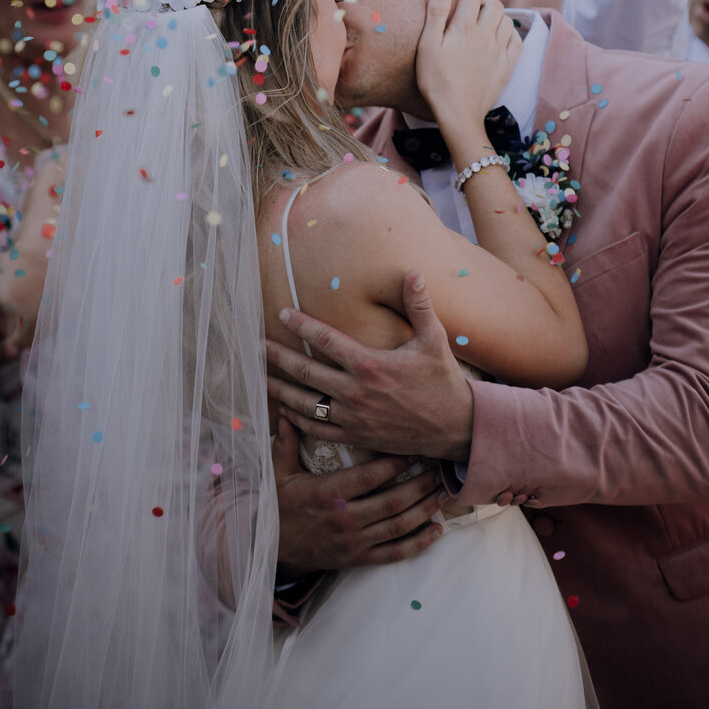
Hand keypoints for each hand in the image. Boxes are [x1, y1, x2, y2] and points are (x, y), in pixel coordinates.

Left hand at [266, 272, 473, 461]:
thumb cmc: (443, 381)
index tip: (282, 313)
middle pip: (305, 372)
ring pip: (305, 403)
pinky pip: (317, 430)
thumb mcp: (434, 340)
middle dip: (276, 357)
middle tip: (253, 346)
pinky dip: (297, 421)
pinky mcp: (355, 437)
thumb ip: (419, 305)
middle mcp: (356, 393)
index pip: (326, 340)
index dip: (301, 325)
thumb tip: (414, 270)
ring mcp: (353, 418)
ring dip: (279, 389)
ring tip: (257, 378)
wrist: (455, 428)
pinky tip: (283, 411)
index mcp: (370, 365)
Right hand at [273, 417, 445, 577]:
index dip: (395, 462)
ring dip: (425, 509)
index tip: (414, 447)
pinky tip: (437, 530)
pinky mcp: (358, 559)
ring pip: (398, 526)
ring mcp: (354, 542)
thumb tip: (288, 412)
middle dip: (420, 484)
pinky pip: (394, 554)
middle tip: (440, 468)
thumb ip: (286, 442)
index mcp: (327, 494)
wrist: (272, 549)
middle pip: (392, 501)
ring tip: (445, 492)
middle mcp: (344, 519)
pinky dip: (419, 543)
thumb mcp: (279, 473)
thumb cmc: (279, 506)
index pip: (368, 476)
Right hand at [415, 0, 520, 128]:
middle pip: (494, 5)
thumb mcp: (428, 45)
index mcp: (465, 28)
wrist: (458, 113)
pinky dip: (510, 33)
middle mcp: (486, 36)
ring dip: (497, 15)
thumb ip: (436, 12)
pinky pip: (517, 41)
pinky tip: (500, 37)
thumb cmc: (436, 80)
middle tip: (472, 3)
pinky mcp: (507, 67)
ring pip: (507, 21)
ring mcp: (499, 52)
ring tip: (484, 20)